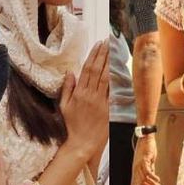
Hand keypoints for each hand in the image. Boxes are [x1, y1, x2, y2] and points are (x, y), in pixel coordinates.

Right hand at [60, 41, 110, 159]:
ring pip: (106, 78)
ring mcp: (100, 101)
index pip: (87, 69)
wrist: (81, 143)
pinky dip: (117, 79)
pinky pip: (113, 91)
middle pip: (98, 70)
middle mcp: (90, 95)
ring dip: (111, 62)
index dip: (93, 55)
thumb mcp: (64, 106)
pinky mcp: (108, 109)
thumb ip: (67, 88)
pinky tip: (120, 69)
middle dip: (103, 54)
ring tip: (114, 50)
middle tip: (108, 41)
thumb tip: (70, 72)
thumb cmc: (71, 125)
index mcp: (79, 93)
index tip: (98, 45)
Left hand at [134, 135, 160, 184]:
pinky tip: (157, 179)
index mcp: (137, 168)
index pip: (140, 181)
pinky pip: (147, 171)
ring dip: (152, 183)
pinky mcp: (144, 160)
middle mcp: (137, 167)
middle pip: (142, 181)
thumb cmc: (148, 149)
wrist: (146, 138)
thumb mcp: (149, 161)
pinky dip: (152, 176)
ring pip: (144, 177)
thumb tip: (152, 176)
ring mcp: (139, 164)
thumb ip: (150, 168)